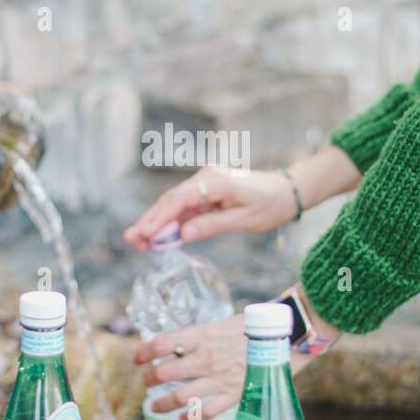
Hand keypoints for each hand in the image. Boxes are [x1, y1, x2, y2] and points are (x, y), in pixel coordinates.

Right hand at [124, 166, 297, 251]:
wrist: (288, 191)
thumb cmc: (271, 205)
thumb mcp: (243, 220)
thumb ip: (211, 225)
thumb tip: (181, 235)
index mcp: (214, 182)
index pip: (179, 200)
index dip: (159, 219)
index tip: (143, 234)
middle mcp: (205, 178)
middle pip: (171, 201)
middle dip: (150, 221)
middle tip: (131, 239)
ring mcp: (205, 184)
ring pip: (175, 204)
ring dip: (158, 223)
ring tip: (139, 242)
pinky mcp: (208, 192)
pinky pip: (186, 207)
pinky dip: (172, 222)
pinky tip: (159, 236)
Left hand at [132, 305, 325, 419]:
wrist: (288, 335)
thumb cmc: (258, 325)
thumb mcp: (224, 324)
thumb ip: (203, 337)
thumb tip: (184, 346)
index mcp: (203, 335)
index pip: (162, 343)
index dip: (144, 352)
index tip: (137, 358)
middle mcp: (206, 357)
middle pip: (165, 372)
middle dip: (150, 379)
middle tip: (147, 382)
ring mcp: (219, 378)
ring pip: (179, 397)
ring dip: (162, 404)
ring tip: (155, 407)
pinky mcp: (234, 394)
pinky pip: (204, 413)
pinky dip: (189, 418)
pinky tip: (182, 419)